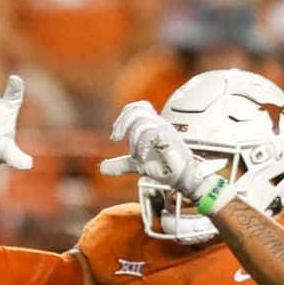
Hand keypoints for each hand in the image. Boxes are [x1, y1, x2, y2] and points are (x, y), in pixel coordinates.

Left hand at [99, 101, 215, 196]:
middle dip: (122, 123)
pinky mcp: (169, 141)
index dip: (124, 116)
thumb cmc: (163, 166)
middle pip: (138, 110)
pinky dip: (142, 146)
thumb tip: (102, 167)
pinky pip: (152, 133)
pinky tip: (141, 158)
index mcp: (151, 126)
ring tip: (136, 155)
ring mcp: (165, 131)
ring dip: (133, 140)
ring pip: (143, 123)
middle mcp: (158, 125)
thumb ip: (121, 164)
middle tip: (115, 138)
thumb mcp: (137, 165)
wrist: (181, 177)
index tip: (115, 136)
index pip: (138, 107)